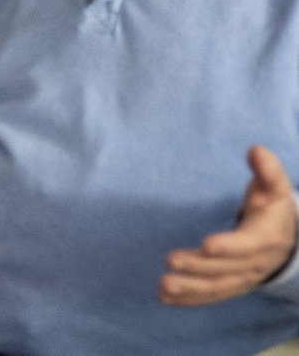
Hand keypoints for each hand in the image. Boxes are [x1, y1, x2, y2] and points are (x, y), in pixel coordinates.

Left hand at [160, 146, 297, 305]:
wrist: (285, 236)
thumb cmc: (273, 204)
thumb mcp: (275, 184)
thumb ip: (267, 168)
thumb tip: (255, 150)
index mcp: (267, 238)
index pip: (247, 246)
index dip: (228, 247)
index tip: (205, 245)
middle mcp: (255, 264)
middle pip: (226, 269)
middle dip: (198, 267)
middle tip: (170, 260)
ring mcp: (243, 279)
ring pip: (216, 287)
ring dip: (189, 289)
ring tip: (163, 286)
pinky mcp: (231, 285)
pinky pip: (211, 295)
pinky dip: (189, 299)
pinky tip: (165, 298)